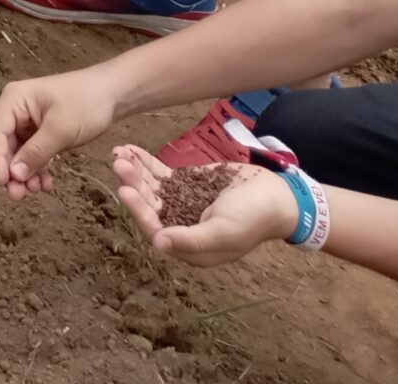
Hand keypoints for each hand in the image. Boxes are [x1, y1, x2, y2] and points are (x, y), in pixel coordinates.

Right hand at [0, 71, 119, 197]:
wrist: (114, 94)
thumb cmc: (86, 104)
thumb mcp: (61, 129)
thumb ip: (36, 152)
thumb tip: (14, 175)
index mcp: (13, 100)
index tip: (2, 183)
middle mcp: (16, 109)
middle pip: (5, 143)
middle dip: (12, 170)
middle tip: (18, 195)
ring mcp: (29, 120)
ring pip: (19, 151)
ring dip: (25, 172)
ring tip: (37, 190)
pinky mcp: (42, 130)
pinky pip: (33, 152)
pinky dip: (38, 167)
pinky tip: (46, 182)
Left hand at [113, 148, 299, 267]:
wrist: (277, 194)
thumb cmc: (254, 216)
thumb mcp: (226, 230)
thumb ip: (193, 239)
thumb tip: (158, 243)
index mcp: (191, 247)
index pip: (156, 231)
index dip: (139, 212)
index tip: (125, 190)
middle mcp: (182, 227)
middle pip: (150, 207)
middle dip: (133, 186)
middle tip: (119, 164)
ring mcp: (183, 204)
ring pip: (151, 189)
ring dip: (135, 172)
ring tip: (119, 153)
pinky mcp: (186, 185)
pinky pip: (160, 176)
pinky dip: (145, 164)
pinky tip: (131, 150)